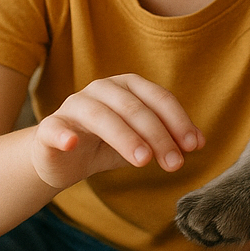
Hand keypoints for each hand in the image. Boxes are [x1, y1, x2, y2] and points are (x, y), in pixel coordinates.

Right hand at [33, 74, 203, 189]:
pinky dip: (63, 134)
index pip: (156, 97)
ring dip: (124, 136)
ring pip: (100, 115)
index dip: (177, 120)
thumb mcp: (141, 142)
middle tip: (174, 163)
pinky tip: (72, 144)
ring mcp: (73, 106)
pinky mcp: (49, 128)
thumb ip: (168, 139)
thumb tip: (200, 142)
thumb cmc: (105, 145)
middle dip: (157, 134)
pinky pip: (55, 128)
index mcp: (126, 87)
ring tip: (142, 160)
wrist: (62, 161)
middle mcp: (100, 90)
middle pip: (133, 107)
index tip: (193, 146)